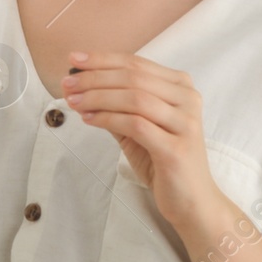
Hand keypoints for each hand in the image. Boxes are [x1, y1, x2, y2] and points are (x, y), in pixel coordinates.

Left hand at [61, 51, 225, 231]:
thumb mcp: (137, 126)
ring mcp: (185, 123)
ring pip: (135, 98)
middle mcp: (188, 99)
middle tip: (68, 84)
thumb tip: (79, 84)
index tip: (73, 60)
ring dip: (98, 97)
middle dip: (95, 78)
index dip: (102, 60)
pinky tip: (89, 119)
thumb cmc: (162, 159)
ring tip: (73, 102)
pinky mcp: (177, 148)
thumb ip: (115, 104)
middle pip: (133, 77)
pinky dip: (108, 119)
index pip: (136, 63)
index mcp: (180, 87)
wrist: (192, 201)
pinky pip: (135, 125)